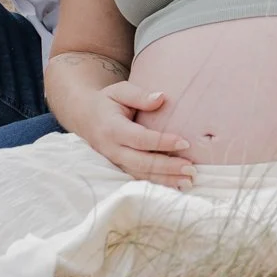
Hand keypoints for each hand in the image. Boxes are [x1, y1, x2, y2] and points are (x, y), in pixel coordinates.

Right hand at [62, 82, 194, 187]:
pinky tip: (176, 185)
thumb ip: (140, 95)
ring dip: (165, 180)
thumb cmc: (107, 102)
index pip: (140, 139)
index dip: (162, 142)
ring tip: (188, 181)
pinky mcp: (119, 168)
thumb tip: (161, 98)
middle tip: (191, 169)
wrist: (84, 117)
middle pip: (141, 163)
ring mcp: (114, 162)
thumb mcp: (120, 91)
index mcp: (112, 129)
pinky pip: (139, 178)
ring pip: (141, 175)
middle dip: (167, 167)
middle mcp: (112, 149)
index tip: (185, 142)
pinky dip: (158, 183)